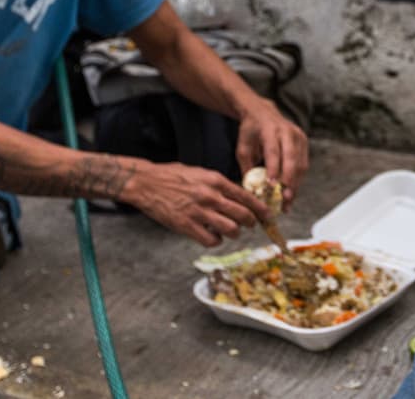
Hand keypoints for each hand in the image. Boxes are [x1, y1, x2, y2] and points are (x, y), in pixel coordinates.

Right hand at [124, 159, 272, 247]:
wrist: (146, 183)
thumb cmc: (173, 176)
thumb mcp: (201, 174)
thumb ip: (220, 185)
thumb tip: (238, 197)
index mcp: (216, 181)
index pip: (246, 197)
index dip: (260, 209)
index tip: (267, 215)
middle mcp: (210, 196)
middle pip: (243, 215)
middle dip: (251, 223)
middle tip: (250, 225)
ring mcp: (199, 212)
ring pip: (231, 230)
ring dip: (234, 233)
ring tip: (231, 231)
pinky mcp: (186, 226)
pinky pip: (211, 240)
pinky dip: (215, 241)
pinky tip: (212, 236)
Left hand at [233, 97, 308, 209]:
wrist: (263, 112)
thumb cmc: (250, 132)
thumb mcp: (243, 148)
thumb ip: (247, 168)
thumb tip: (253, 192)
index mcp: (269, 130)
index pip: (272, 151)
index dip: (273, 169)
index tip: (271, 187)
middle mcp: (286, 131)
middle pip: (291, 158)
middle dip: (289, 180)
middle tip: (285, 199)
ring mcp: (298, 135)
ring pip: (300, 163)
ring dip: (295, 184)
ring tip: (288, 202)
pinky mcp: (304, 141)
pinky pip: (303, 164)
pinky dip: (298, 179)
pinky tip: (291, 192)